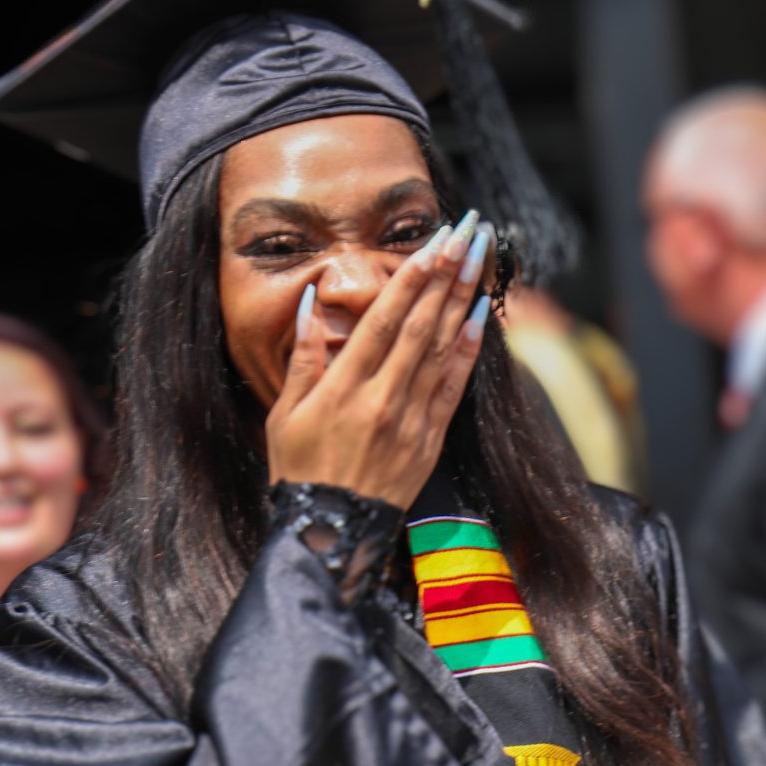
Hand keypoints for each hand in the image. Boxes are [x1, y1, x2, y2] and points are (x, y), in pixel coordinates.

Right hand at [265, 212, 491, 508]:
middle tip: (469, 231)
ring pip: (441, 348)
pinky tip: (481, 315)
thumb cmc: (300, 472)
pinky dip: (467, 350)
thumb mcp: (284, 414)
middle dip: (447, 272)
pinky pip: (454, 387)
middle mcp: (382, 399)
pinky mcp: (430, 439)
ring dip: (463, 298)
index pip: (383, 320)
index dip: (412, 278)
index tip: (434, 241)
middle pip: (420, 325)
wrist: (332, 534)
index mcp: (343, 390)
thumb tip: (315, 302)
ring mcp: (411, 420)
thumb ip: (303, 357)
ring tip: (480, 258)